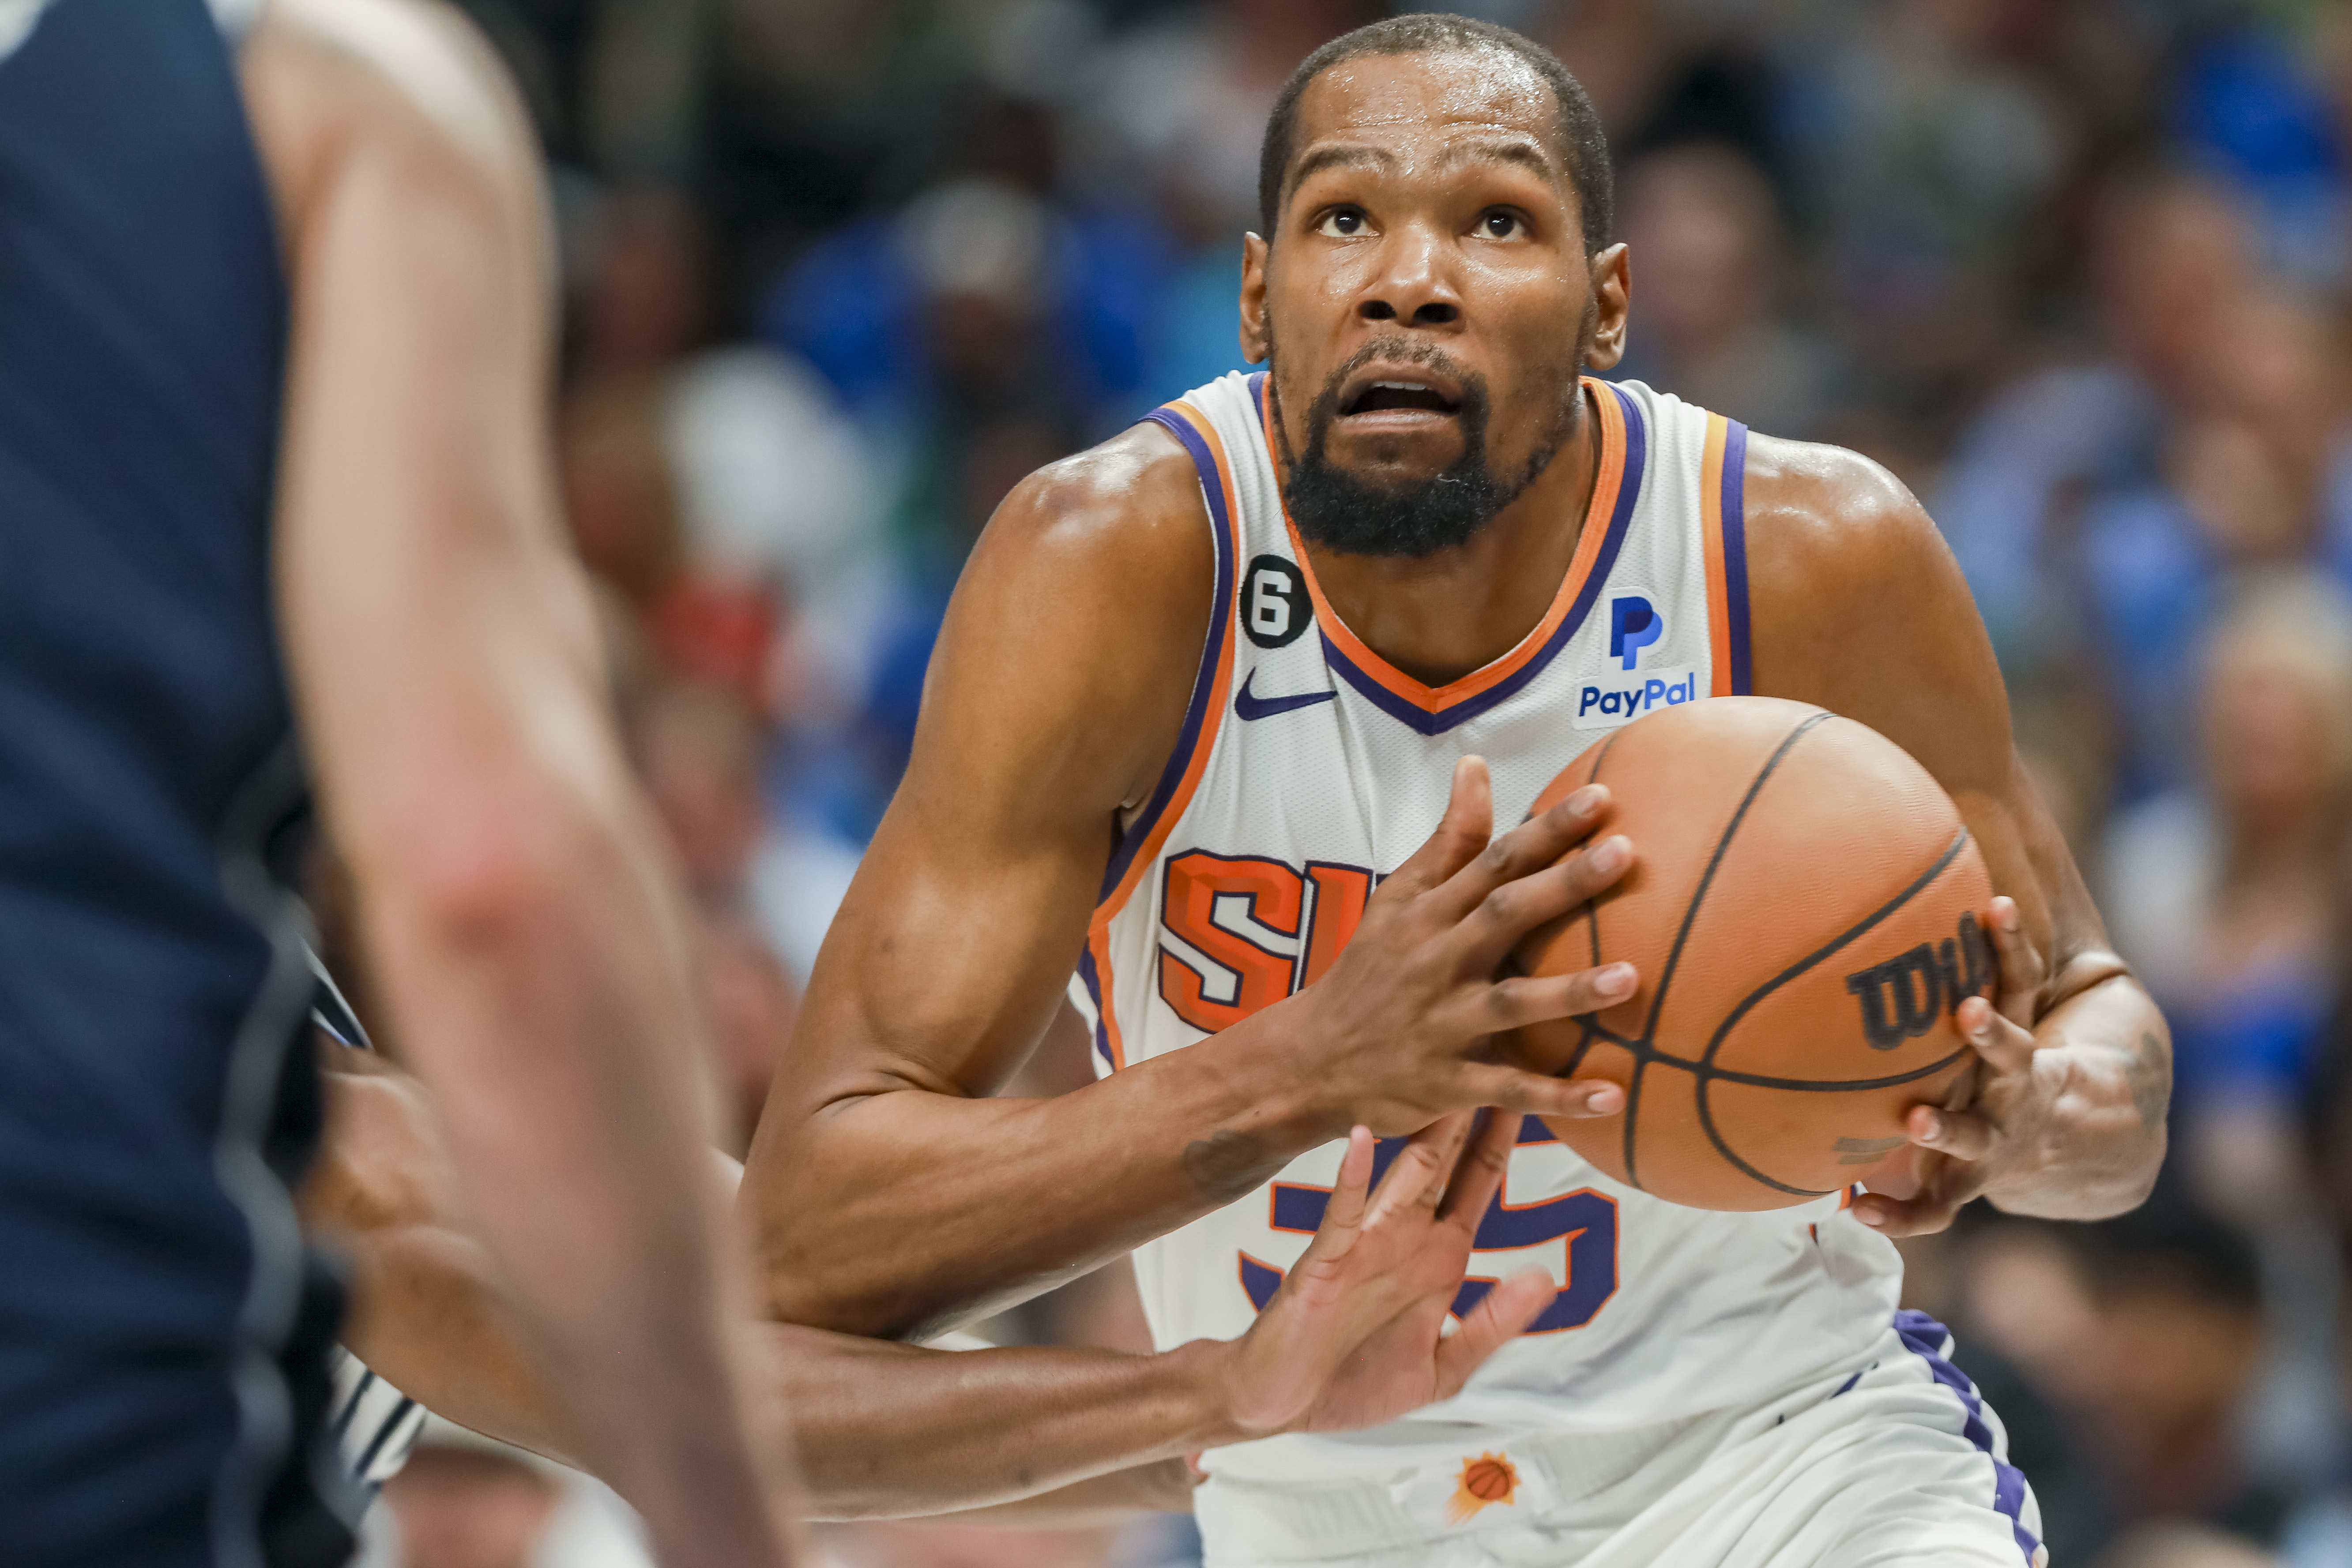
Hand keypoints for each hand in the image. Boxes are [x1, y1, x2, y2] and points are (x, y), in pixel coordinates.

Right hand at [1220, 1110, 1553, 1435]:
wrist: (1278, 1405)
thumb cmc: (1354, 1383)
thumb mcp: (1443, 1366)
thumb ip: (1492, 1325)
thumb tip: (1546, 1278)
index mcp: (1436, 1259)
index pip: (1476, 1186)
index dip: (1500, 1142)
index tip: (1532, 1091)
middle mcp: (1403, 1239)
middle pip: (1445, 1164)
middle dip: (1469, 1115)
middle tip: (1490, 1055)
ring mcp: (1363, 1245)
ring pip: (1400, 1176)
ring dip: (1424, 1132)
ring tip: (1445, 1079)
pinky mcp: (1325, 1261)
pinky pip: (1341, 1212)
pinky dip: (1352, 1175)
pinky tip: (1362, 1138)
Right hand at [1288, 756, 1634, 1135]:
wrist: (1309, 1061)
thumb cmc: (1369, 971)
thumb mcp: (1397, 900)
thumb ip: (1448, 841)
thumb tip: (1477, 767)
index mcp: (1429, 915)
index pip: (1492, 861)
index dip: (1546, 829)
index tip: (1602, 796)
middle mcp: (1437, 962)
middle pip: (1503, 916)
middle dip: (1563, 886)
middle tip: (1624, 854)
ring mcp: (1443, 1025)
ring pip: (1511, 1005)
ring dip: (1569, 993)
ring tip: (1630, 978)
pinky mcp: (1448, 1084)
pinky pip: (1508, 1091)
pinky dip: (1557, 1098)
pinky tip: (1611, 1097)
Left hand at [1853, 896, 2057, 1235]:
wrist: (2062, 1146)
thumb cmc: (1996, 1066)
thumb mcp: (1992, 1018)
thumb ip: (1946, 967)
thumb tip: (1884, 878)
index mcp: (2019, 1045)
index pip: (2024, 984)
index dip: (2014, 945)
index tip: (1995, 905)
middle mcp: (2014, 1092)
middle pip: (2013, 1060)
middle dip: (1993, 1036)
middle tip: (1967, 1010)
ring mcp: (1996, 1143)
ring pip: (1977, 1139)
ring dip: (1950, 1129)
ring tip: (1918, 1120)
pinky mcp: (1967, 1185)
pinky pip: (1935, 1207)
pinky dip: (1899, 1213)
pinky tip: (1855, 1207)